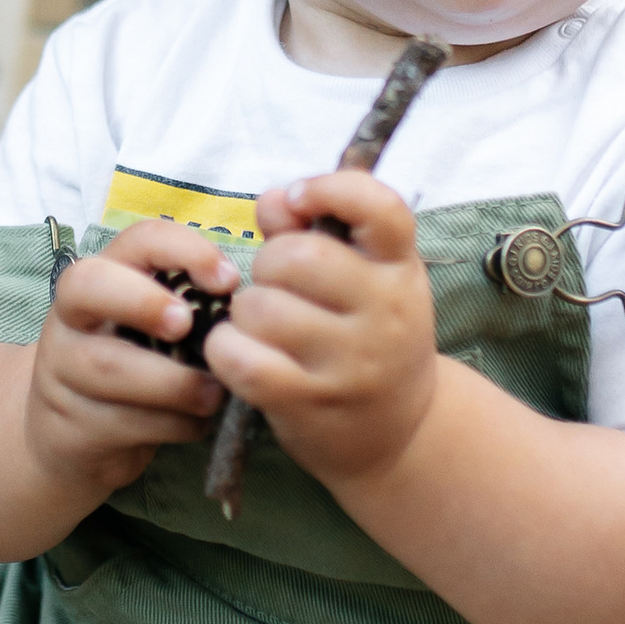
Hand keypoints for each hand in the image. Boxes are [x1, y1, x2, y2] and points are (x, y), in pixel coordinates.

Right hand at [25, 217, 238, 499]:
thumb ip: (193, 308)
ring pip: (108, 365)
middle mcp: (73, 316)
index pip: (137, 239)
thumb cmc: (138, 367)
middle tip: (187, 325)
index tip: (228, 281)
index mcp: (105, 277)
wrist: (76, 436)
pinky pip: (123, 421)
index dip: (183, 250)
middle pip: (87, 285)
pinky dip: (171, 424)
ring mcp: (62, 370)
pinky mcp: (70, 422)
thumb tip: (253, 307)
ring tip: (214, 393)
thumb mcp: (157, 329)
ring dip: (173, 381)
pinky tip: (195, 423)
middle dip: (144, 301)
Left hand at [205, 170, 437, 490]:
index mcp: (399, 268)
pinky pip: (240, 357)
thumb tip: (272, 200)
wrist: (398, 435)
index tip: (300, 200)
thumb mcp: (362, 280)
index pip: (379, 206)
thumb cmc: (365, 338)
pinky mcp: (309, 402)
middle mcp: (385, 311)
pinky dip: (225, 349)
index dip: (329, 188)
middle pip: (297, 256)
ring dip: (245, 312)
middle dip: (269, 264)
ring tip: (264, 327)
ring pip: (260, 308)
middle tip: (278, 287)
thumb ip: (313, 231)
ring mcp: (350, 361)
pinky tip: (240, 353)